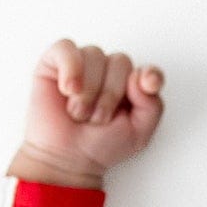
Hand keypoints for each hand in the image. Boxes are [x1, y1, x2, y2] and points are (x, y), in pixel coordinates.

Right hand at [8, 39, 164, 185]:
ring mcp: (82, 64)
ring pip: (94, 56)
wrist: (67, 157)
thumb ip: (152, 106)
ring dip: (88, 92)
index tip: (148, 85)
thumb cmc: (101, 145)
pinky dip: (70, 69)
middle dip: (111, 94)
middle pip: (120, 62)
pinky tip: (68, 90)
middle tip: (98, 120)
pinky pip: (66, 49)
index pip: (147, 71)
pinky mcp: (54, 62)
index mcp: (132, 87)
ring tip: (80, 114)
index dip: (150, 75)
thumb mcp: (138, 134)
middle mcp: (108, 71)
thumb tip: (139, 77)